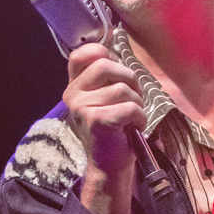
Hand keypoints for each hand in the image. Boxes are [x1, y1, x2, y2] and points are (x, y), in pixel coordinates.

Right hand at [63, 43, 147, 182]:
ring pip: (122, 89)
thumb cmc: (113, 129)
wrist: (109, 165)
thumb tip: (115, 48)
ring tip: (132, 118)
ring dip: (137, 103)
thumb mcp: (104, 98)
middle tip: (133, 98)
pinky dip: (140, 118)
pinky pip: (130, 107)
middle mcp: (73, 94)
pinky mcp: (96, 121)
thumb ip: (106, 75)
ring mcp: (82, 107)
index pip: (82, 54)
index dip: (104, 55)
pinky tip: (134, 127)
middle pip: (105, 66)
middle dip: (129, 79)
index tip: (117, 72)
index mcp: (74, 85)